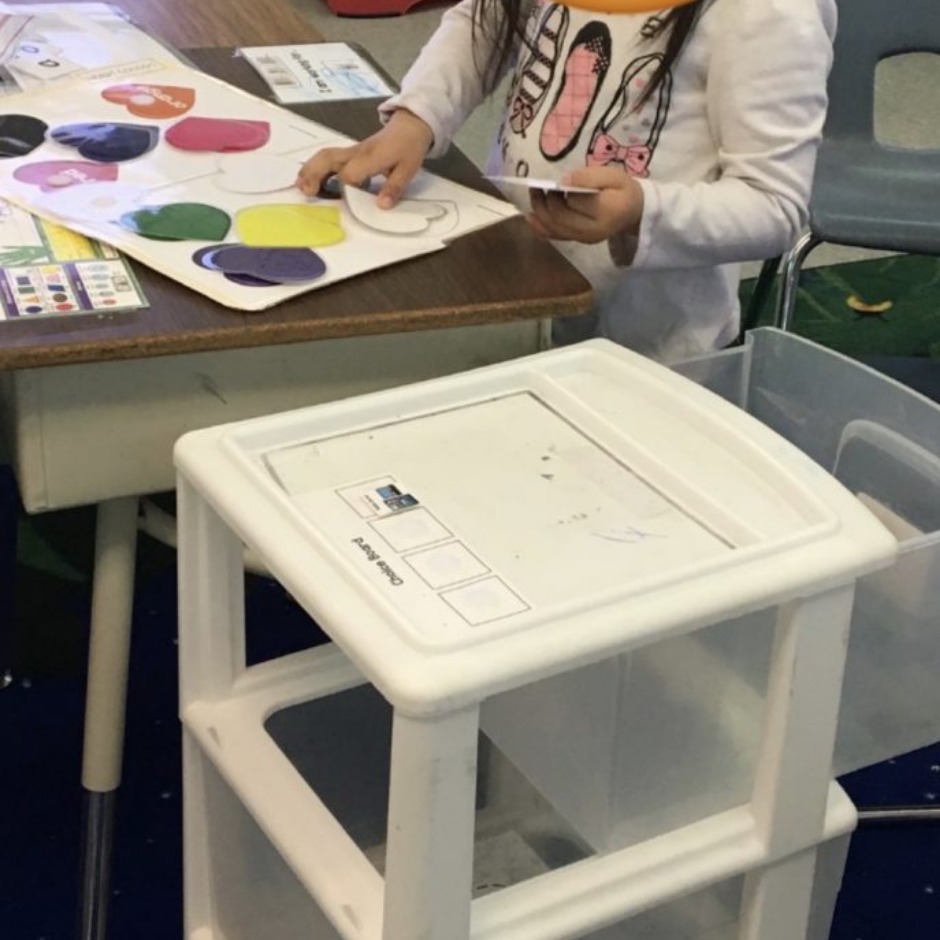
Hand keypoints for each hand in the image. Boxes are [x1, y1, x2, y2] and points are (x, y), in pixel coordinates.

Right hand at [295, 109, 433, 207]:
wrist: (409, 126)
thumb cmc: (408, 147)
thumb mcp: (408, 169)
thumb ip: (394, 188)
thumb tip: (382, 205)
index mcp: (371, 157)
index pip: (350, 174)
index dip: (346, 189)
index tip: (346, 201)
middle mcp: (356, 153)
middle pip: (328, 159)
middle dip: (315, 174)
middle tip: (307, 192)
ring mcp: (351, 151)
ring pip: (324, 156)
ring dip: (310, 170)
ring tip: (300, 187)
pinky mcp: (349, 153)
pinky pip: (328, 158)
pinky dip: (315, 167)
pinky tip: (309, 180)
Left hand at [527, 167, 643, 244]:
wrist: (633, 212)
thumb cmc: (623, 190)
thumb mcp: (613, 175)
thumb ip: (590, 176)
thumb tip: (564, 180)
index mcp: (605, 211)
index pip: (573, 201)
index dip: (559, 190)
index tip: (552, 179)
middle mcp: (592, 230)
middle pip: (560, 217)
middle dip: (545, 201)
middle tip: (538, 185)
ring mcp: (584, 239)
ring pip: (554, 228)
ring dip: (539, 211)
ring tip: (534, 194)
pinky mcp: (577, 241)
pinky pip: (555, 236)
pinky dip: (540, 226)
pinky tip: (530, 216)